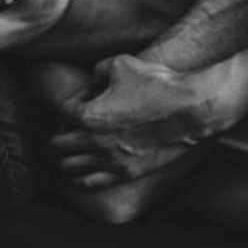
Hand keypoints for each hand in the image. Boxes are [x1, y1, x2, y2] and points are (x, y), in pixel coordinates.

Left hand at [49, 55, 217, 186]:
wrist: (191, 110)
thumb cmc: (157, 85)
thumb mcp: (121, 65)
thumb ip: (97, 72)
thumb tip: (92, 86)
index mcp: (88, 116)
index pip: (61, 114)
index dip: (68, 106)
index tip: (79, 103)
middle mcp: (93, 142)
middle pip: (57, 146)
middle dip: (58, 136)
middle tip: (65, 130)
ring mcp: (110, 161)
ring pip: (69, 168)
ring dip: (65, 159)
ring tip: (67, 154)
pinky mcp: (126, 173)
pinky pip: (91, 183)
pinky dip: (80, 178)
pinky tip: (80, 173)